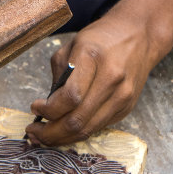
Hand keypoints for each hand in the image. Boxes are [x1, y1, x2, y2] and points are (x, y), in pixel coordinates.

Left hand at [25, 11, 170, 145]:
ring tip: (43, 137)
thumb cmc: (100, 39)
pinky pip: (97, 127)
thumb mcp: (72, 46)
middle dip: (50, 132)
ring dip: (62, 138)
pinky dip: (77, 133)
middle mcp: (112, 78)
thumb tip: (47, 107)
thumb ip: (58, 76)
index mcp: (93, 57)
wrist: (139, 35)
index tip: (35, 107)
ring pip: (88, 129)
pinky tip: (63, 131)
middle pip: (77, 119)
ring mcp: (122, 96)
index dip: (48, 109)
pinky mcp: (127, 107)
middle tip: (33, 131)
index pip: (70, 96)